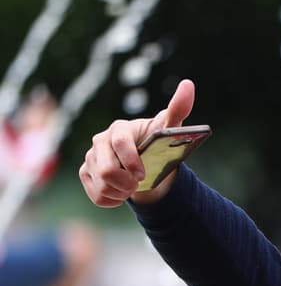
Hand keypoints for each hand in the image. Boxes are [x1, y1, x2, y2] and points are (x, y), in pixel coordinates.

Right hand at [79, 78, 195, 206]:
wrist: (149, 166)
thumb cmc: (158, 145)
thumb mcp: (171, 129)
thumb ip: (178, 108)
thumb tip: (188, 84)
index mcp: (119, 129)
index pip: (120, 144)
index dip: (132, 162)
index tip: (143, 174)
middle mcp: (100, 141)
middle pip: (107, 170)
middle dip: (127, 182)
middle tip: (140, 181)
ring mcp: (90, 158)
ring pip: (102, 185)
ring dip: (122, 192)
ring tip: (133, 186)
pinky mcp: (86, 174)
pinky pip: (97, 196)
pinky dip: (113, 200)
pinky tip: (122, 193)